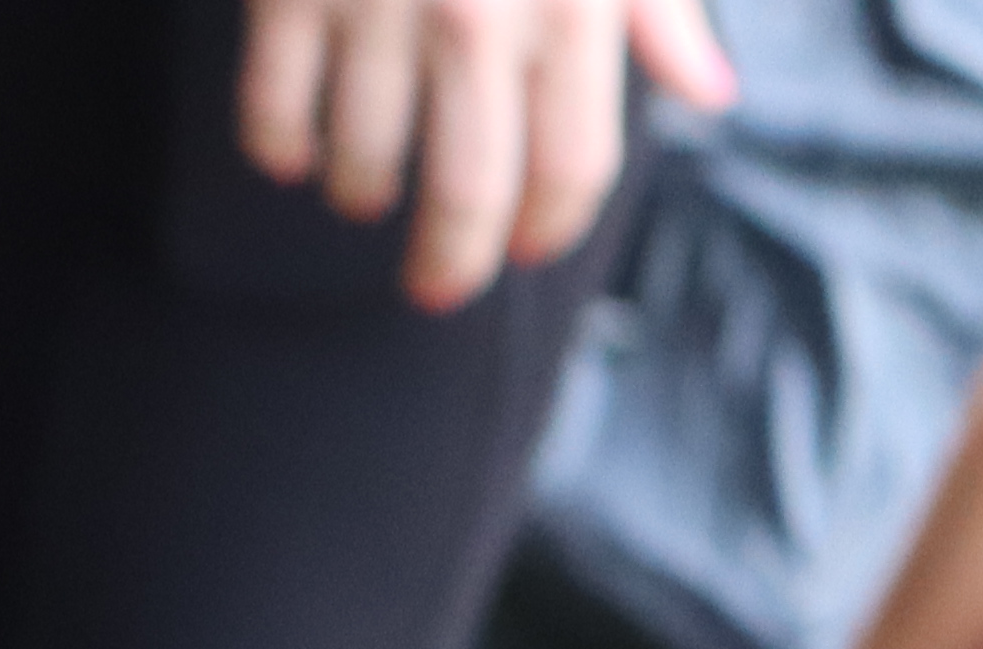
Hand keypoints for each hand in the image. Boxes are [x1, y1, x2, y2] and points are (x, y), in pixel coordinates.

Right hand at [237, 0, 736, 311]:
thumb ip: (657, 9)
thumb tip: (709, 97)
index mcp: (574, 0)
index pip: (571, 164)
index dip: (547, 227)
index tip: (522, 251)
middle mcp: (482, 14)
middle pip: (465, 193)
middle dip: (447, 262)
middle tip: (434, 286)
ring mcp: (378, 6)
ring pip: (361, 165)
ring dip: (362, 193)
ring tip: (364, 191)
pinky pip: (274, 112)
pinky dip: (282, 149)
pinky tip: (295, 152)